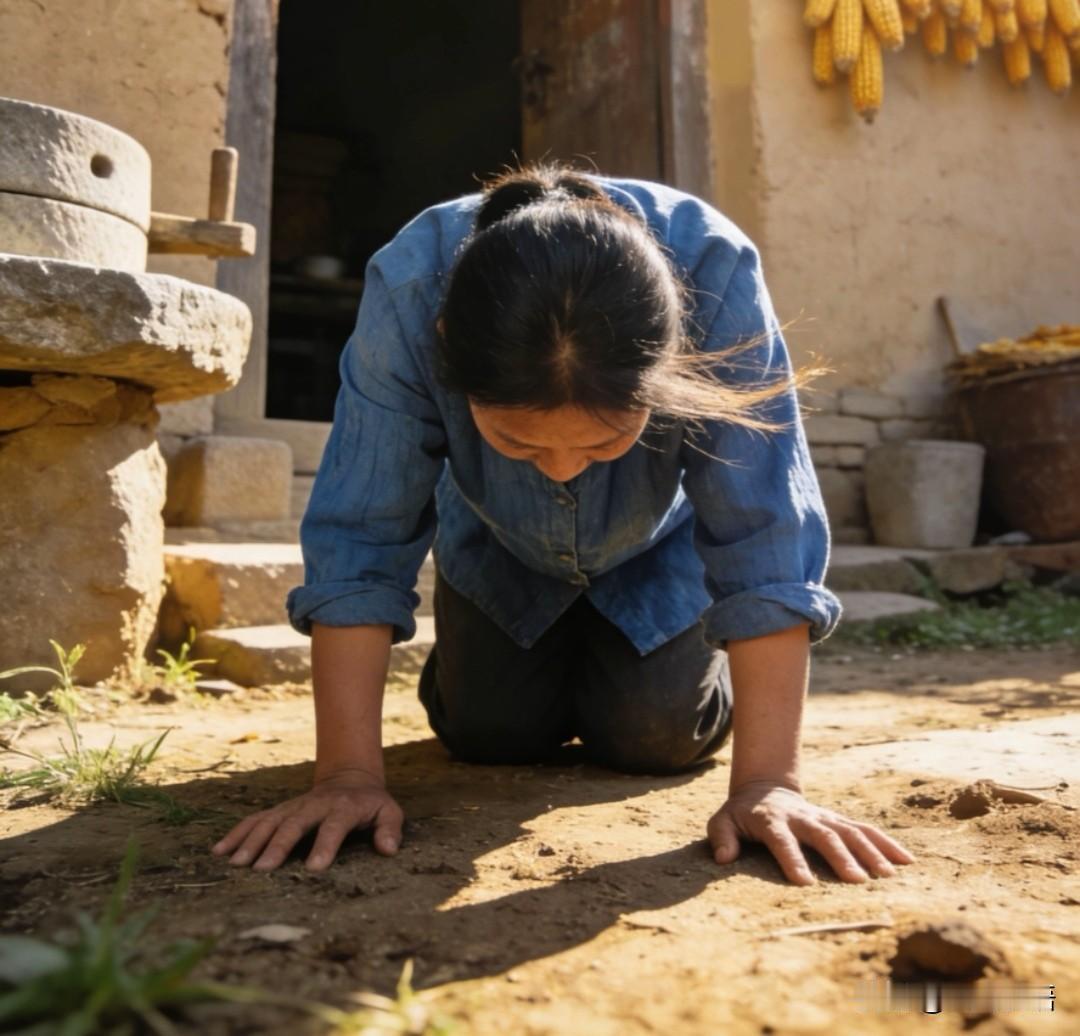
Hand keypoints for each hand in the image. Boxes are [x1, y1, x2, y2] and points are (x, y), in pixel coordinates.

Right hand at [211, 768, 403, 871]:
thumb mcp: (389, 812)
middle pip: (295, 823)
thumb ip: (390, 829)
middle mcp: (314, 805)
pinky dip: (237, 833)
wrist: (350, 779)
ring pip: (270, 821)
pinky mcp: (279, 810)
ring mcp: (293, 806)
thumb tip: (388, 849)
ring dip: (252, 840)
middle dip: (278, 845)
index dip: (325, 845)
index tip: (315, 868)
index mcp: (344, 808)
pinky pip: (254, 819)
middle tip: (263, 869)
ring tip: (236, 864)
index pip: (334, 826)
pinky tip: (219, 851)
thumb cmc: (371, 804)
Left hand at [707, 779, 915, 885]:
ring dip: (870, 852)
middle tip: (856, 882)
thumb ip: (721, 837)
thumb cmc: (741, 815)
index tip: (805, 883)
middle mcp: (802, 817)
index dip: (792, 859)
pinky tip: (907, 861)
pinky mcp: (839, 820)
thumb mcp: (721, 821)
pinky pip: (866, 830)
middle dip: (840, 857)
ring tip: (888, 876)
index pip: (781, 840)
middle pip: (824, 835)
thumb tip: (723, 858)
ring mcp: (824, 817)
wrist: (764, 789)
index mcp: (771, 820)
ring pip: (850, 831)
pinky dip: (887, 844)